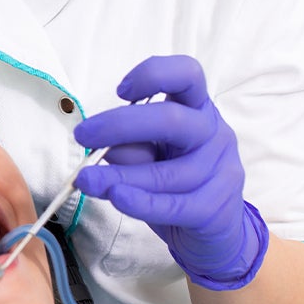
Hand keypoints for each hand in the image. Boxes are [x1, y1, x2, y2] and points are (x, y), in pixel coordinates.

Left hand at [72, 55, 268, 290]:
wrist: (216, 230)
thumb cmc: (179, 183)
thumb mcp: (154, 156)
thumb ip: (134, 147)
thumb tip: (102, 149)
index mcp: (199, 110)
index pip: (188, 75)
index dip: (154, 74)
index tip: (121, 91)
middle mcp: (214, 134)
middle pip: (172, 120)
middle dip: (121, 126)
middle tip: (83, 136)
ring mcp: (221, 170)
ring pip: (166, 172)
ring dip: (119, 175)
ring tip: (86, 180)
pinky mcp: (215, 207)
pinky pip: (172, 205)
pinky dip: (140, 202)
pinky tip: (117, 197)